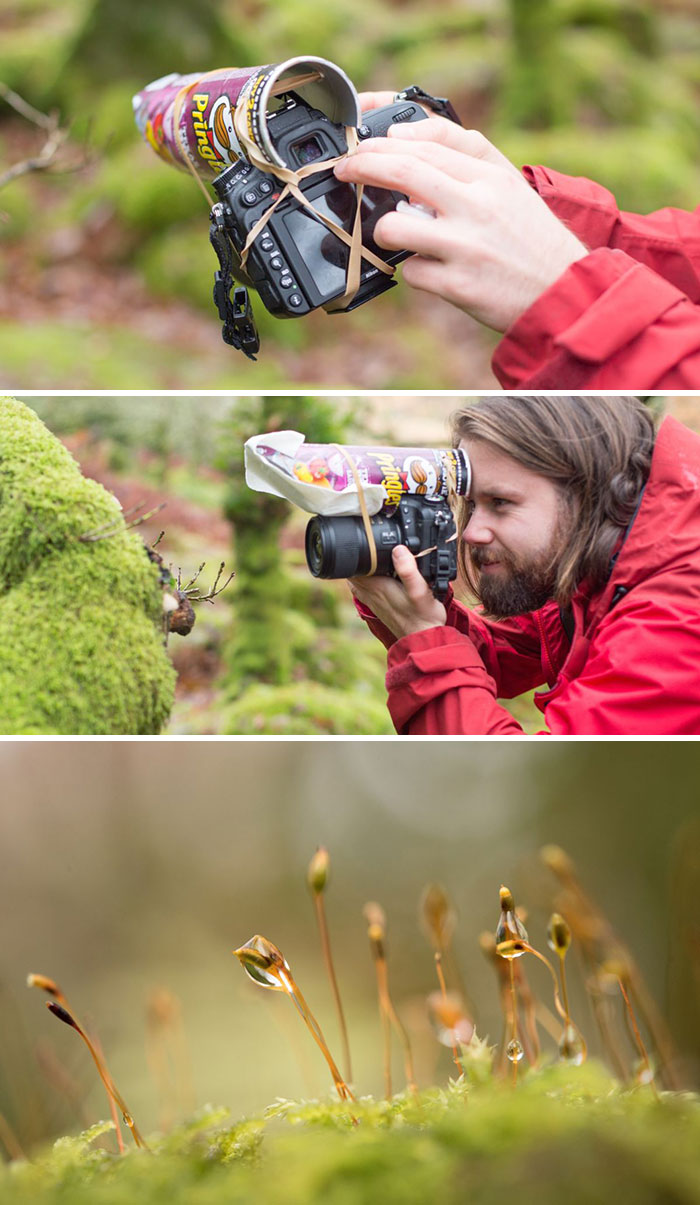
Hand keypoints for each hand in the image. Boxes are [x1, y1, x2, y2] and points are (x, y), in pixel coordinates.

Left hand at [334, 117, 587, 331]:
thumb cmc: (530, 238)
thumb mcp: (508, 184)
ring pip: (395, 225)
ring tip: (391, 234)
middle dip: (363, 167)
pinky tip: (431, 270)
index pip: (426, 144)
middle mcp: (478, 205)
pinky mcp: (459, 286)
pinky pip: (412, 272)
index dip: (382, 142)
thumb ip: (463, 152)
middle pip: (404, 171)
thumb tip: (403, 135)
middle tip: (345, 171)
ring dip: (382, 229)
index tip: (361, 147)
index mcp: (490, 176)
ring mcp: (466, 247)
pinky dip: (413, 270)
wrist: (564, 292)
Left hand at [349, 545, 446, 638]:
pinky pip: (365, 588)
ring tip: (368, 554)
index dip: (353, 549)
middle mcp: (370, 593)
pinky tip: (376, 573)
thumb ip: (408, 570)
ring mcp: (373, 600)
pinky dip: (366, 577)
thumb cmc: (423, 616)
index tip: (361, 536)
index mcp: (376, 586)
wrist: (424, 639)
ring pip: (356, 579)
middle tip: (365, 541)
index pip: (352, 565)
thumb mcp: (419, 590)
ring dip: (359, 566)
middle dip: (355, 555)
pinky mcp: (379, 605)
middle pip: (351, 569)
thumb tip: (398, 549)